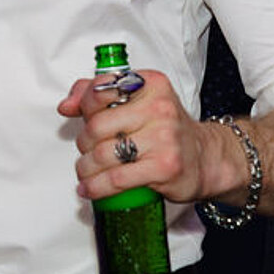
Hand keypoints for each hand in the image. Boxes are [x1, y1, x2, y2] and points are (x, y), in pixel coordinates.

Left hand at [58, 69, 206, 204]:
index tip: (81, 117)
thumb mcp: (137, 101)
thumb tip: (66, 105)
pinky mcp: (164, 167)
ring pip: (103, 154)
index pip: (101, 88)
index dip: (84, 105)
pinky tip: (89, 188)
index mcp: (150, 84)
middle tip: (87, 150)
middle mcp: (159, 108)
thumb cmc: (165, 129)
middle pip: (97, 126)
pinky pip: (116, 179)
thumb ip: (97, 94)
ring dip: (85, 167)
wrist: (206, 158)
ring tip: (85, 171)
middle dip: (84, 142)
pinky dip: (96, 187)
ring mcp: (164, 138)